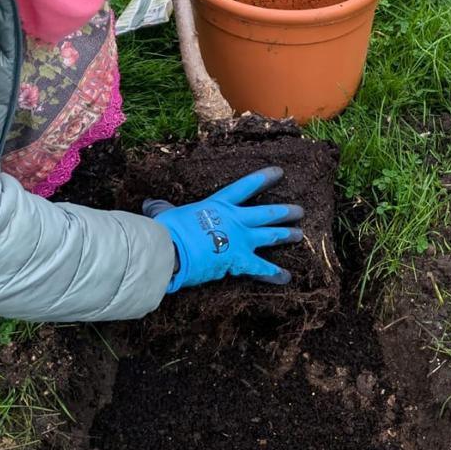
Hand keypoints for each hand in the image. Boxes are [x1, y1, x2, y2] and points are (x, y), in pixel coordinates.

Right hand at [144, 167, 304, 291]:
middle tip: (300, 211)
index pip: (246, 186)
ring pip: (271, 236)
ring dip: (287, 235)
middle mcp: (236, 220)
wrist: (172, 250)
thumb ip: (163, 208)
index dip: (264, 178)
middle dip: (285, 211)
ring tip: (300, 235)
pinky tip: (287, 276)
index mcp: (219, 205)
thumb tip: (150, 204)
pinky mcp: (240, 261)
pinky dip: (275, 273)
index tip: (279, 173)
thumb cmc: (167, 230)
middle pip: (268, 213)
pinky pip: (262, 269)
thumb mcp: (166, 213)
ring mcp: (241, 240)